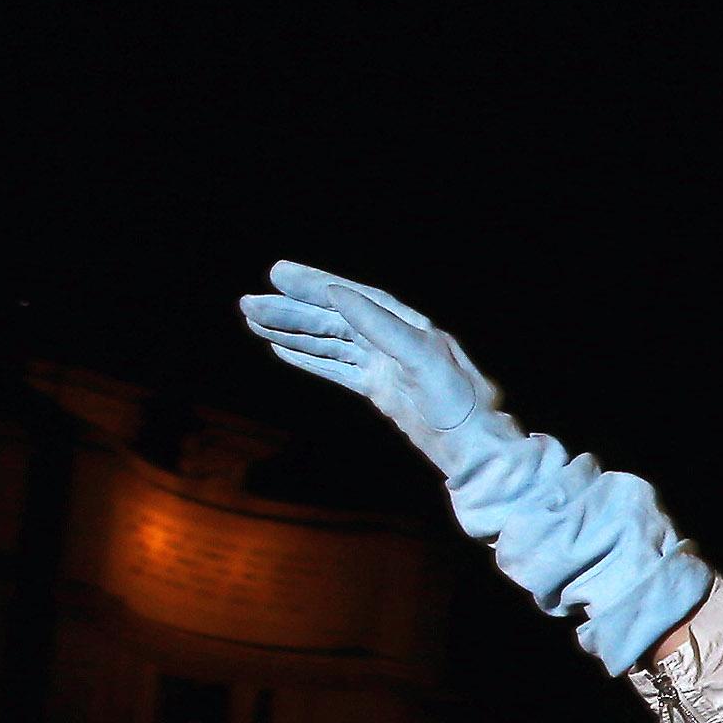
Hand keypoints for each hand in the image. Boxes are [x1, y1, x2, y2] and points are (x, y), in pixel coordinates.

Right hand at [240, 263, 505, 479]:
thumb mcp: (423, 359)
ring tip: (254, 322)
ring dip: (293, 332)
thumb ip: (381, 326)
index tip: (278, 273)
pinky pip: (337, 369)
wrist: (475, 449)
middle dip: (292, 310)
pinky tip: (281, 350)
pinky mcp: (379, 390)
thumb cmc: (459, 404)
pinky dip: (309, 359)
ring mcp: (384, 365)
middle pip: (333, 318)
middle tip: (248, 302)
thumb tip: (340, 294)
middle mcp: (393, 340)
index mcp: (407, 325)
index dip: (315, 283)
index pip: (353, 296)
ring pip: (329, 343)